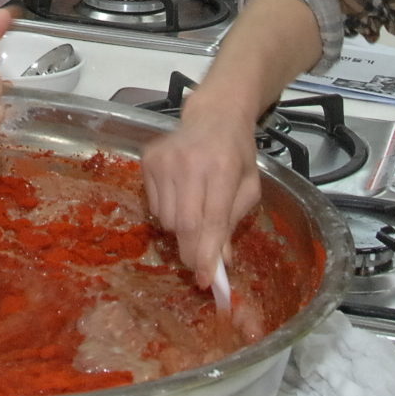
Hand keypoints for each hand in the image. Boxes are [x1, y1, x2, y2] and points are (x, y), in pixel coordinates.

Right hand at [143, 104, 262, 290]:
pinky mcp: (147, 160)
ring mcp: (164, 160)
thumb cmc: (237, 154)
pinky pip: (155, 207)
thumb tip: (219, 261)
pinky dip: (168, 213)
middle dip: (191, 251)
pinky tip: (181, 194)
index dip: (206, 254)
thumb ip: (232, 223)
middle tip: (198, 262)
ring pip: (167, 220)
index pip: (210, 220)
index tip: (205, 279)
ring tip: (195, 209)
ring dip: (181, 230)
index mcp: (222, 168)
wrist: (214, 116)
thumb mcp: (248, 188)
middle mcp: (189, 162)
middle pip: (184, 226)